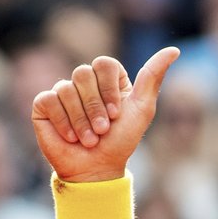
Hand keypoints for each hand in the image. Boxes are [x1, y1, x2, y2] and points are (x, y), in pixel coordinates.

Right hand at [31, 47, 179, 182]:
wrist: (97, 168)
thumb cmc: (121, 141)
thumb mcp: (142, 109)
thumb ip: (153, 77)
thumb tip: (173, 50)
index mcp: (108, 80)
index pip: (104, 64)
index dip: (109, 89)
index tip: (117, 113)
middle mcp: (84, 82)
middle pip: (83, 74)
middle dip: (96, 108)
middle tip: (103, 130)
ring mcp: (63, 91)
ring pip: (66, 89)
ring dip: (82, 120)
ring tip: (89, 139)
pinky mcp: (44, 104)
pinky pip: (49, 100)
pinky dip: (64, 122)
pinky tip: (71, 137)